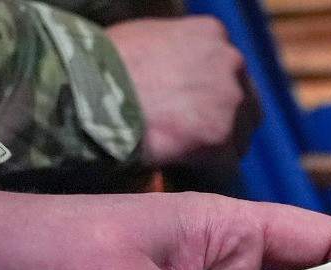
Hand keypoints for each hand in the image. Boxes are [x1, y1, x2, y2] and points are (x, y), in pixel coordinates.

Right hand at [107, 17, 257, 167]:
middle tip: (193, 142)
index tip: (193, 113)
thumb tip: (184, 76)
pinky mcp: (219, 137)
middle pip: (246, 106)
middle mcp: (229, 61)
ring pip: (239, 139)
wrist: (84, 92)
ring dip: (216, 152)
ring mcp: (228, 100)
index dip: (213, 99)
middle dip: (225, 125)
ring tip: (182, 157)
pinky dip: (205, 175)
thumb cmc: (100, 66)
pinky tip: (180, 171)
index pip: (232, 74)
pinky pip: (224, 168)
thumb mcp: (147, 38)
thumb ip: (178, 54)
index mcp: (212, 34)